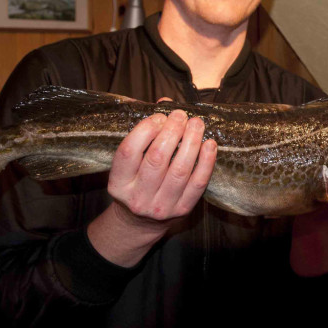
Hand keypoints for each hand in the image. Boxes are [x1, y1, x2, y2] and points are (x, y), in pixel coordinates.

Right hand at [88, 108, 215, 265]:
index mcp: (118, 183)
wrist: (141, 223)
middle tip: (181, 115)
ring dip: (191, 142)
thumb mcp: (130, 164)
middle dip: (172, 131)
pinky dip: (206, 162)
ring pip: (179, 170)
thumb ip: (144, 134)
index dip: (146, 129)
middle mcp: (137, 197)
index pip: (129, 152)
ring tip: (197, 124)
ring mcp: (161, 206)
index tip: (159, 116)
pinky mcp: (182, 210)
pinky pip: (198, 183)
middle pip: (157, 158)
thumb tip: (166, 103)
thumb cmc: (136, 183)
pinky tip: (210, 144)